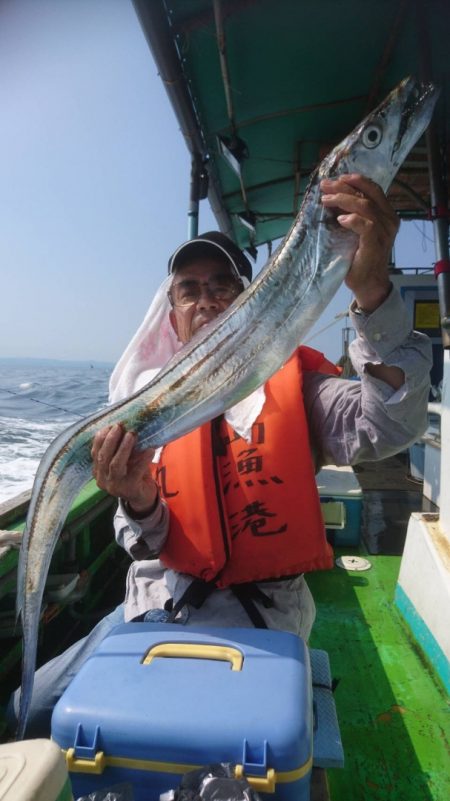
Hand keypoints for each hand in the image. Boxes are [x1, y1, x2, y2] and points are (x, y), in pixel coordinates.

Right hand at [91, 424, 157, 515]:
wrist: (143, 497)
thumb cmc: (132, 474)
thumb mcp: (124, 460)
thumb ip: (121, 448)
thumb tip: (125, 426)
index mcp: (98, 471)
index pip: (95, 452)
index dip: (101, 438)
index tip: (110, 425)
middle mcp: (102, 480)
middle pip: (103, 457)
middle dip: (111, 440)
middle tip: (120, 426)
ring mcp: (114, 486)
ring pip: (115, 464)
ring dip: (123, 447)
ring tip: (132, 434)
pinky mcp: (129, 489)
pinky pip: (136, 472)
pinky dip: (143, 459)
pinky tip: (150, 450)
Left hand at [320, 173, 398, 311]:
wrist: (367, 282)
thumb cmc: (359, 256)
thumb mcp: (356, 230)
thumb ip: (353, 214)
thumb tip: (332, 196)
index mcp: (386, 214)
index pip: (373, 190)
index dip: (356, 181)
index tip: (337, 178)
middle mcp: (389, 220)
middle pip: (367, 195)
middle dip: (344, 187)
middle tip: (325, 186)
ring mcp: (384, 233)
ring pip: (365, 207)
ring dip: (343, 200)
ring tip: (326, 200)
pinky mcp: (375, 244)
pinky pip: (366, 226)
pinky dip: (352, 220)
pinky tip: (340, 219)